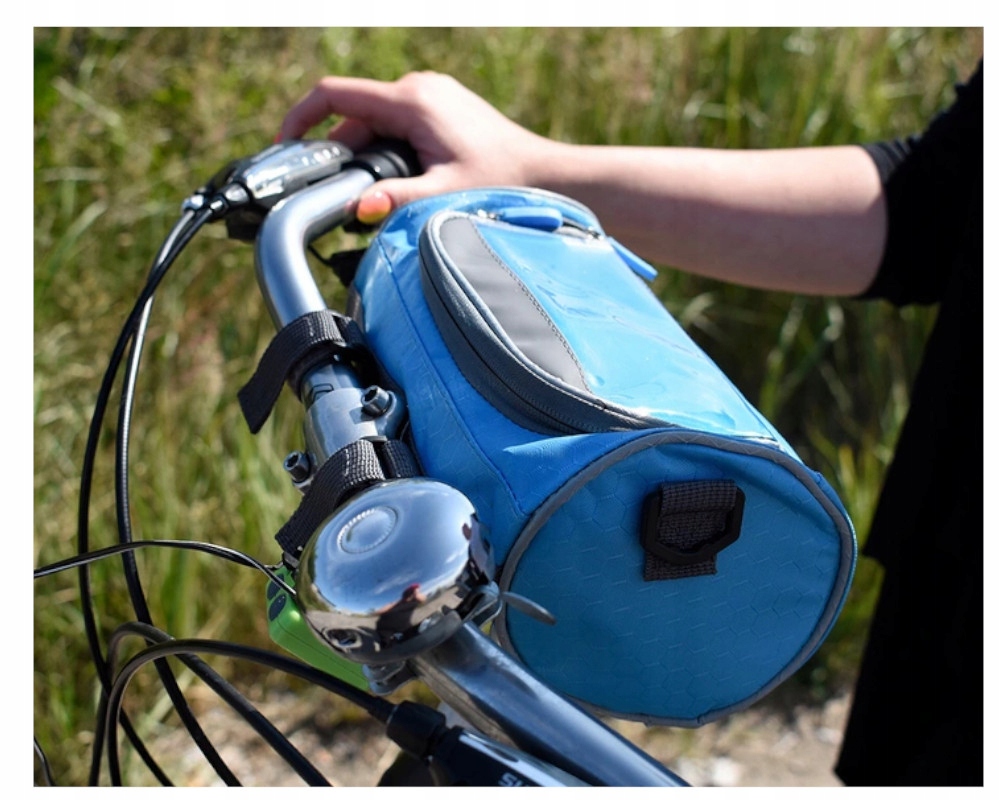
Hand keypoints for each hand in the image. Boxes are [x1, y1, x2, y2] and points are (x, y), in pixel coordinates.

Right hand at [279, 72, 551, 222]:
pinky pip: (396, 127)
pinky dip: (386, 154)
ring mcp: (430, 96)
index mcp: (412, 101)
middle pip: (355, 118)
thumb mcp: (442, 195)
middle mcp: (418, 89)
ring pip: (375, 125)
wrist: (546, 174)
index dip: (301, 117)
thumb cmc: (502, 183)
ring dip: (366, 160)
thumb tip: (356, 209)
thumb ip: (396, 200)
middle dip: (340, 156)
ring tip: (372, 200)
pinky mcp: (440, 110)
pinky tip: (395, 186)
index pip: (335, 95)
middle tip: (337, 200)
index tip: (286, 147)